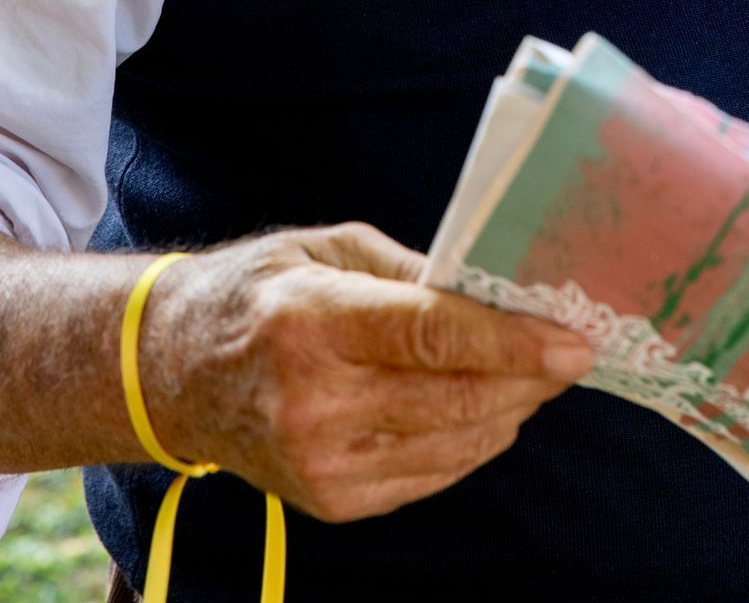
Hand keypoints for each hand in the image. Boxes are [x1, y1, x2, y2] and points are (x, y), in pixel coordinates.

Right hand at [138, 221, 592, 523]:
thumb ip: (413, 271)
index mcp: (313, 320)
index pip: (433, 335)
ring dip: (510, 409)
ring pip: (456, 442)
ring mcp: (321, 461)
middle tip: (572, 352)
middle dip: (530, 378)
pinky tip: (488, 408)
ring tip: (536, 375)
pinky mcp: (331, 500)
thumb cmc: (261, 292)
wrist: (174, 374)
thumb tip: (495, 289)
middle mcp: (315, 400)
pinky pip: (432, 474)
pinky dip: (473, 440)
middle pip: (456, 397)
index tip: (574, 340)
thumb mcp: (330, 249)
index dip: (512, 341)